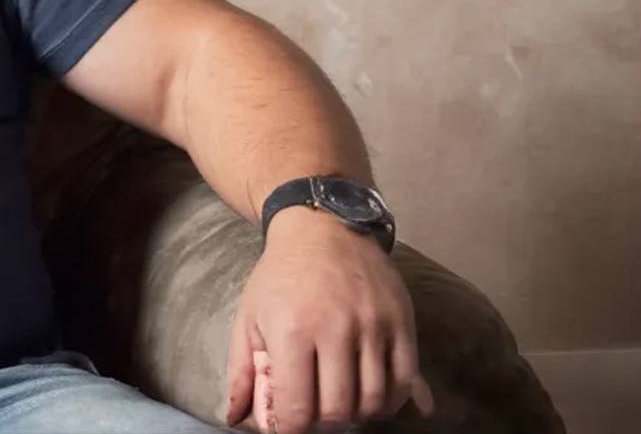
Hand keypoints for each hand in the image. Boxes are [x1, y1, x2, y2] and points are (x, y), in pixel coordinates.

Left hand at [222, 209, 434, 432]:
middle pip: (337, 411)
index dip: (290, 428)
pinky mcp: (401, 322)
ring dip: (356, 413)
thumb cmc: (280, 276)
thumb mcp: (249, 317)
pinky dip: (390, 401)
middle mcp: (337, 329)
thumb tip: (236, 419)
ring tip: (340, 401)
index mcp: (292, 330)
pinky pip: (404, 380)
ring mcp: (373, 326)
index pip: (297, 409)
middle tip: (313, 410)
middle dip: (322, 422)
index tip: (288, 423)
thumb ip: (242, 371)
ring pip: (373, 401)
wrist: (323, 228)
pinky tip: (371, 396)